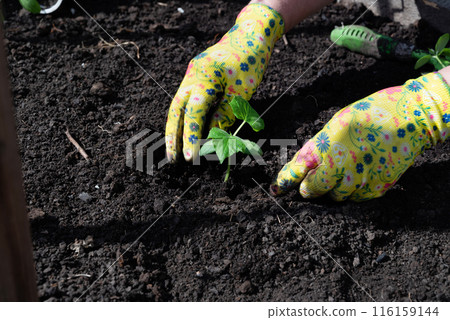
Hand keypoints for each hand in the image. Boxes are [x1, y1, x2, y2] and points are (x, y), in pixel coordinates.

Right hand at [165, 4, 283, 161]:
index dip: (191, 136)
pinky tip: (188, 131)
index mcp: (203, 77)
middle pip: (175, 110)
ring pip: (179, 106)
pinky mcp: (197, 77)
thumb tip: (211, 137)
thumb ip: (225, 114)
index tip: (189, 158)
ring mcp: (192, 75)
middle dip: (173, 136)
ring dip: (177, 128)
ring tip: (178, 150)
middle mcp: (192, 75)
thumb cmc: (250, 62)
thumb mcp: (241, 92)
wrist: (252, 35)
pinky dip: (187, 117)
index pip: (193, 113)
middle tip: (172, 159)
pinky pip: (188, 100)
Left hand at [271, 72, 449, 200]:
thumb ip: (317, 146)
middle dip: (309, 188)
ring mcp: (359, 179)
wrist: (410, 119)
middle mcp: (340, 165)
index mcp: (326, 145)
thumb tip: (301, 167)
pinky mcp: (376, 189)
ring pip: (334, 197)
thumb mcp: (336, 124)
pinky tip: (361, 174)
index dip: (284, 182)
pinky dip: (353, 191)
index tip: (276, 189)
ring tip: (346, 170)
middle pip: (312, 191)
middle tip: (313, 182)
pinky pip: (355, 199)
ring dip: (333, 189)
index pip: (297, 170)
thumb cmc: (369, 115)